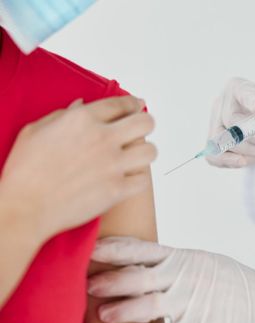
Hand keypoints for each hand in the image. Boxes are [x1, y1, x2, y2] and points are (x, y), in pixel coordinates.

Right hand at [0, 96, 156, 241]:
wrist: (25, 208)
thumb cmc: (24, 172)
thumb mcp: (35, 131)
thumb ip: (62, 115)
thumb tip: (81, 106)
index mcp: (83, 120)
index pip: (121, 104)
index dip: (132, 104)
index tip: (137, 105)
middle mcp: (103, 138)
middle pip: (145, 123)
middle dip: (145, 123)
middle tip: (142, 129)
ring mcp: (113, 165)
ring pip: (150, 151)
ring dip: (145, 152)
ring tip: (136, 156)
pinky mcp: (117, 189)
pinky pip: (143, 180)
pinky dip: (139, 179)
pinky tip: (130, 178)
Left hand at [89, 237, 254, 322]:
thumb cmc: (231, 284)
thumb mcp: (201, 264)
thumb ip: (170, 265)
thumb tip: (135, 265)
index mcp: (183, 258)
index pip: (141, 249)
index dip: (113, 248)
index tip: (91, 249)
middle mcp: (185, 277)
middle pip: (138, 276)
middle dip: (110, 280)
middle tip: (90, 284)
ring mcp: (193, 303)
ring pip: (147, 306)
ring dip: (122, 310)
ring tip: (104, 314)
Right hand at [208, 78, 254, 167]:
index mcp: (238, 88)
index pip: (243, 92)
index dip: (252, 101)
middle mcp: (221, 104)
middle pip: (234, 122)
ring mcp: (214, 126)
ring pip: (225, 141)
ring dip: (250, 149)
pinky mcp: (213, 147)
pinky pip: (214, 156)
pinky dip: (228, 161)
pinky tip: (245, 162)